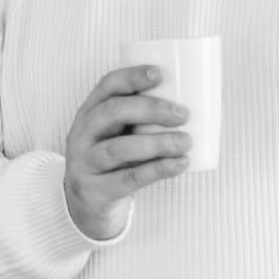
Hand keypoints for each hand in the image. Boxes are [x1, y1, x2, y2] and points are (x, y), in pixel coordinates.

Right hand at [61, 64, 191, 239]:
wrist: (87, 204)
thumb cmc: (112, 160)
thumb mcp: (115, 134)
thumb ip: (141, 119)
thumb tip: (195, 103)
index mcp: (90, 112)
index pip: (107, 86)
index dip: (132, 77)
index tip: (159, 74)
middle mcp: (83, 134)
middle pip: (113, 112)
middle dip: (151, 109)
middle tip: (183, 114)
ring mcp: (86, 163)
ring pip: (120, 148)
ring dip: (157, 143)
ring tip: (185, 142)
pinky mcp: (98, 190)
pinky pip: (130, 178)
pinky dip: (158, 169)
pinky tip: (180, 164)